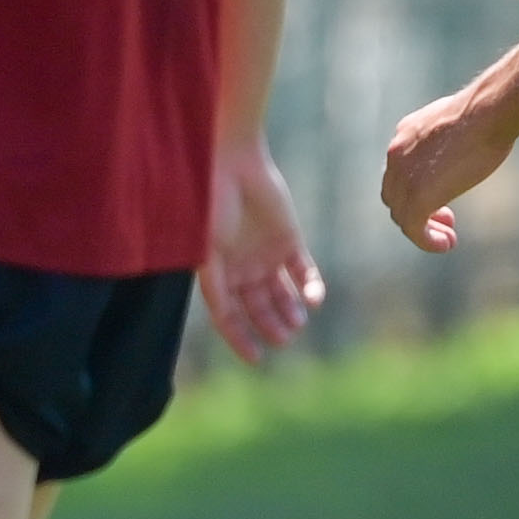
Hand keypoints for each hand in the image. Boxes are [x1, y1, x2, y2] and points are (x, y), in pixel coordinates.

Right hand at [198, 137, 321, 361]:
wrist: (231, 159)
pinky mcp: (289, 238)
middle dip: (270, 325)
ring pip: (281, 294)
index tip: (255, 359)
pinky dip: (310, 286)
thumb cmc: (209, 201)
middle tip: (284, 339)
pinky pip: (303, 270)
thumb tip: (223, 318)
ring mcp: (266, 254)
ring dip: (290, 311)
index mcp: (215, 272)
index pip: (227, 315)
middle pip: (257, 307)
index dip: (240, 338)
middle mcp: (241, 267)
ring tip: (298, 324)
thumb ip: (213, 280)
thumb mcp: (205, 246)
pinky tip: (314, 299)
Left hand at [380, 90, 510, 253]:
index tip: (442, 199)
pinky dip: (426, 240)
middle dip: (418, 211)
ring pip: (402, 215)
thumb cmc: (487, 113)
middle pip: (395, 195)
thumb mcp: (459, 122)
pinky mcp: (417, 197)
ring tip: (448, 239)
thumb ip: (450, 137)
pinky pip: (413, 228)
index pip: (399, 171)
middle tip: (448, 221)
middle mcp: (396, 154)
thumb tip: (468, 141)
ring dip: (423, 230)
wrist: (487, 113)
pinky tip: (445, 245)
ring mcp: (403, 177)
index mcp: (405, 135)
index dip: (416, 190)